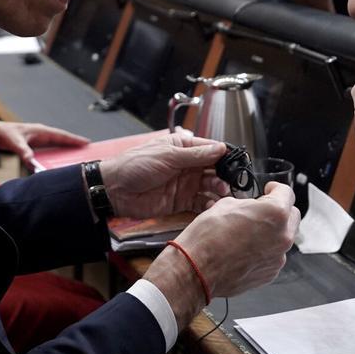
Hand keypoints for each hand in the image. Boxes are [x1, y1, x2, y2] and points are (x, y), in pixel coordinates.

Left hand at [0, 121, 85, 163]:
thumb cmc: (6, 134)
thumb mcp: (16, 144)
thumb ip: (25, 153)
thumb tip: (33, 163)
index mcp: (41, 131)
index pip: (61, 135)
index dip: (74, 139)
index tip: (86, 142)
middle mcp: (42, 133)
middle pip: (62, 138)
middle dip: (74, 142)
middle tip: (87, 147)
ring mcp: (39, 137)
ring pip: (56, 142)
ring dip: (66, 146)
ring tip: (78, 151)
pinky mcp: (34, 142)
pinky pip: (50, 146)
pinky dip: (57, 149)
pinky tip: (60, 155)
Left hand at [100, 133, 230, 218]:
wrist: (116, 190)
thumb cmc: (136, 166)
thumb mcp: (168, 156)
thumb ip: (195, 155)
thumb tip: (220, 148)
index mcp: (183, 147)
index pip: (210, 149)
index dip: (225, 155)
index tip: (238, 162)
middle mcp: (187, 165)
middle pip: (214, 169)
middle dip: (224, 174)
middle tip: (231, 181)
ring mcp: (185, 184)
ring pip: (209, 186)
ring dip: (218, 189)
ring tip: (222, 192)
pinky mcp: (181, 201)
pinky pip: (200, 202)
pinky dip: (208, 204)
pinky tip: (214, 206)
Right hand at [144, 182, 298, 326]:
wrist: (197, 268)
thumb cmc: (207, 238)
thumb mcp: (226, 204)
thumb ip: (248, 204)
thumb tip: (251, 207)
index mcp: (275, 213)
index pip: (287, 193)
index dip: (276, 189)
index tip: (270, 190)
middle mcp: (282, 235)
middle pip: (291, 216)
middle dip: (279, 211)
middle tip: (261, 210)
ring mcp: (278, 257)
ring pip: (283, 237)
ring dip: (272, 232)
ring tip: (248, 233)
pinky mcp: (270, 272)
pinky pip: (273, 255)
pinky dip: (264, 250)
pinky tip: (245, 249)